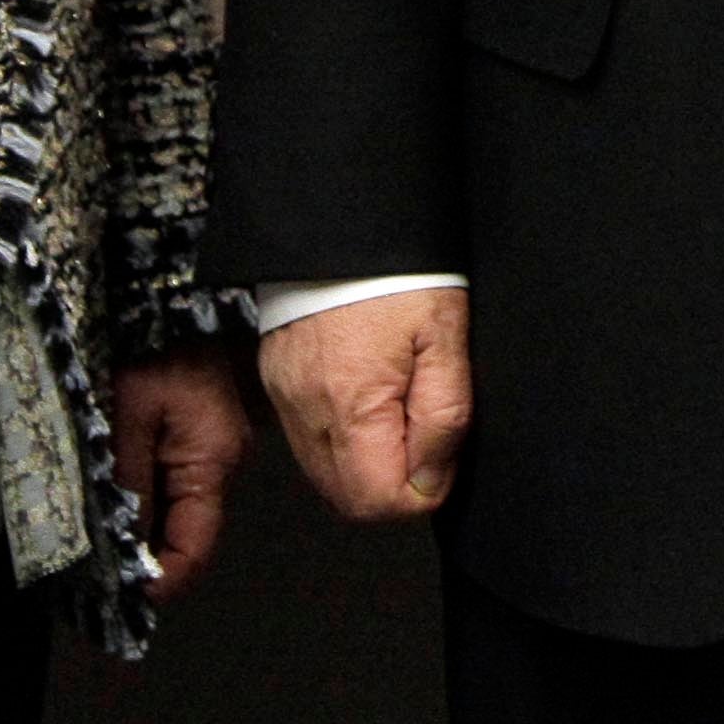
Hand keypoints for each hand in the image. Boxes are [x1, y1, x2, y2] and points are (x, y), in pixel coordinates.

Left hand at [112, 343, 257, 599]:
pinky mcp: (198, 428)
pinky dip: (141, 497)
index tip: (116, 601)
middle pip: (184, 533)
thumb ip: (126, 484)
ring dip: (137, 526)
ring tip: (88, 542)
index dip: (157, 583)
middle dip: (140, 558)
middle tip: (87, 578)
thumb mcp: (127, 414)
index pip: (193, 550)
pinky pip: (171, 479)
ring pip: (174, 507)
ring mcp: (212, 443)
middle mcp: (220, 459)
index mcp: (209, 461)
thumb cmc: (153, 341)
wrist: (172, 291)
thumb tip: (122, 550)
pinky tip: (107, 499)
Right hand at [259, 287, 473, 523]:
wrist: (343, 220)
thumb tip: (431, 480)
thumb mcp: (446, 339)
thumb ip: (444, 417)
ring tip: (399, 410)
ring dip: (366, 464)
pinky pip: (308, 438)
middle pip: (347, 498)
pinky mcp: (277, 381)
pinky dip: (341, 437)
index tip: (443, 457)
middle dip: (393, 484)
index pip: (377, 502)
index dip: (421, 492)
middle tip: (425, 435)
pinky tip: (369, 399)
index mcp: (351, 405)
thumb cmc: (398, 273)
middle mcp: (307, 411)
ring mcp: (286, 398)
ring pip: (325, 473)